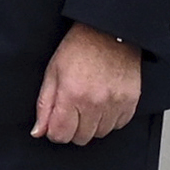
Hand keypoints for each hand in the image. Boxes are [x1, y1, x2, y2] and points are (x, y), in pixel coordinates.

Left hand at [33, 22, 141, 146]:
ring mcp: (115, 103)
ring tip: (90, 103)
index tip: (57, 120)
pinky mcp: (130, 101)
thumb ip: (44, 105)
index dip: (55, 130)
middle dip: (73, 128)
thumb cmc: (80, 47)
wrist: (108, 31)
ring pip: (100, 134)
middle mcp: (95, 102)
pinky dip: (110, 119)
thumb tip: (39, 131)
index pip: (60, 135)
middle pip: (80, 138)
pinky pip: (118, 125)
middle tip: (73, 108)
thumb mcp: (53, 72)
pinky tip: (104, 103)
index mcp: (72, 95)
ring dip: (92, 124)